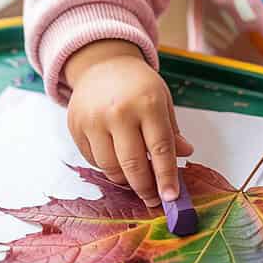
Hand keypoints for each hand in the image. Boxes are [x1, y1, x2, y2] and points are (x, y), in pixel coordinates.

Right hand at [65, 40, 192, 206]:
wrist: (101, 63)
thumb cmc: (137, 84)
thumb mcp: (162, 100)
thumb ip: (172, 130)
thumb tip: (185, 154)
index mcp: (147, 103)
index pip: (160, 148)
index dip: (166, 176)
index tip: (171, 197)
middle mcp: (119, 112)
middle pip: (133, 164)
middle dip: (145, 188)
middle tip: (153, 199)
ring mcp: (94, 120)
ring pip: (110, 167)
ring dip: (125, 180)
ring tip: (136, 180)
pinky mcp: (76, 127)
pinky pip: (94, 160)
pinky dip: (108, 167)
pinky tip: (117, 162)